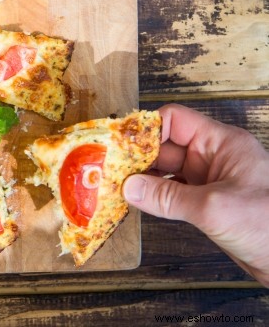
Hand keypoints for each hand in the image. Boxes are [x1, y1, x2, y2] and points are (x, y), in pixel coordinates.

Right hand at [123, 104, 268, 285]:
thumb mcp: (213, 208)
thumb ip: (168, 197)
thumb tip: (129, 188)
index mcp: (221, 144)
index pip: (175, 121)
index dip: (146, 129)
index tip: (118, 143)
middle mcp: (213, 158)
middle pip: (164, 146)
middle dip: (136, 155)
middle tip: (107, 167)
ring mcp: (209, 182)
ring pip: (165, 171)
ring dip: (141, 177)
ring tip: (114, 185)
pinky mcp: (207, 205)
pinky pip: (171, 193)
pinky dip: (152, 196)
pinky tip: (135, 201)